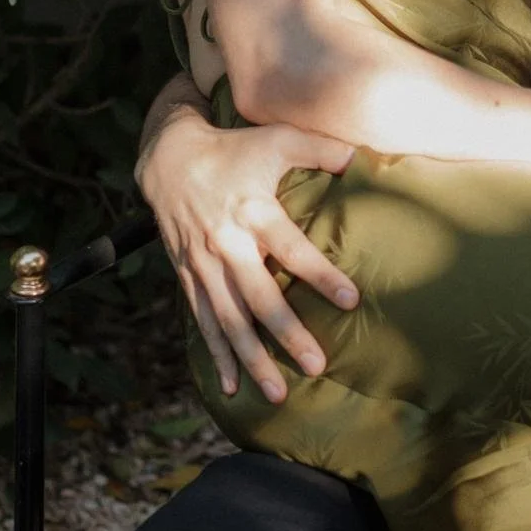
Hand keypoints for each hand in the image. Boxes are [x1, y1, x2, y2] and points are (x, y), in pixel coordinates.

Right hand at [135, 107, 356, 402]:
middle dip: (286, 334)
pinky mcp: (188, 276)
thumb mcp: (277, 138)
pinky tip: (231, 386)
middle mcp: (226, 243)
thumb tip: (361, 158)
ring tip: (277, 393)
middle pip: (258, 297)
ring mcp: (204, 264)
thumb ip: (321, 148)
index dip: (320, 275)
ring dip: (252, 358)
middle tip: (315, 365)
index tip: (350, 301)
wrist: (168, 157)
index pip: (291, 249)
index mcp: (253, 210)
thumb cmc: (234, 148)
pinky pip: (203, 322)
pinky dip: (217, 355)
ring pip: (229, 320)